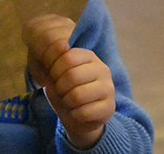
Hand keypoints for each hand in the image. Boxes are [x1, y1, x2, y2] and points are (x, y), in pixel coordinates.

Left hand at [23, 14, 114, 148]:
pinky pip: (83, 112)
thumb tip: (62, 45)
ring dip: (66, 102)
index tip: (54, 78)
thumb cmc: (65, 91)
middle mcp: (102, 69)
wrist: (79, 118)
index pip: (67, 58)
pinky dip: (74, 114)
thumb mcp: (56, 76)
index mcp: (88, 56)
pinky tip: (78, 112)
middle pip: (72, 76)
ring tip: (69, 102)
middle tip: (61, 92)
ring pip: (77, 96)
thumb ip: (55, 63)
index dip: (54, 71)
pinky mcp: (109, 107)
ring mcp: (108, 88)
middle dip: (60, 88)